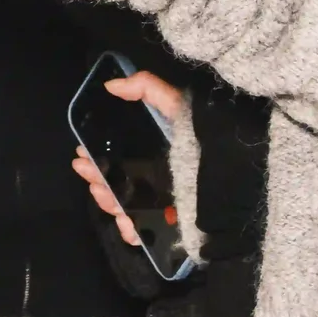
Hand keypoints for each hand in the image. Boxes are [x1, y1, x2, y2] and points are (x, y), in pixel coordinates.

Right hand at [70, 70, 186, 247]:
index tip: (82, 153)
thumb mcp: (177, 106)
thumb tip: (112, 85)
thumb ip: (148, 88)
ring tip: (105, 197)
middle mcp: (155, 179)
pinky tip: (129, 226)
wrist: (235, 183)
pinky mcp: (171, 225)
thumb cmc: (203, 143)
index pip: (119, 157)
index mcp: (155, 154)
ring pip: (125, 205)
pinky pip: (145, 231)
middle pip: (117, 180)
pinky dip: (132, 230)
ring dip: (109, 202)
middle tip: (86, 171)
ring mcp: (162, 204)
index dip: (98, 156)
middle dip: (97, 177)